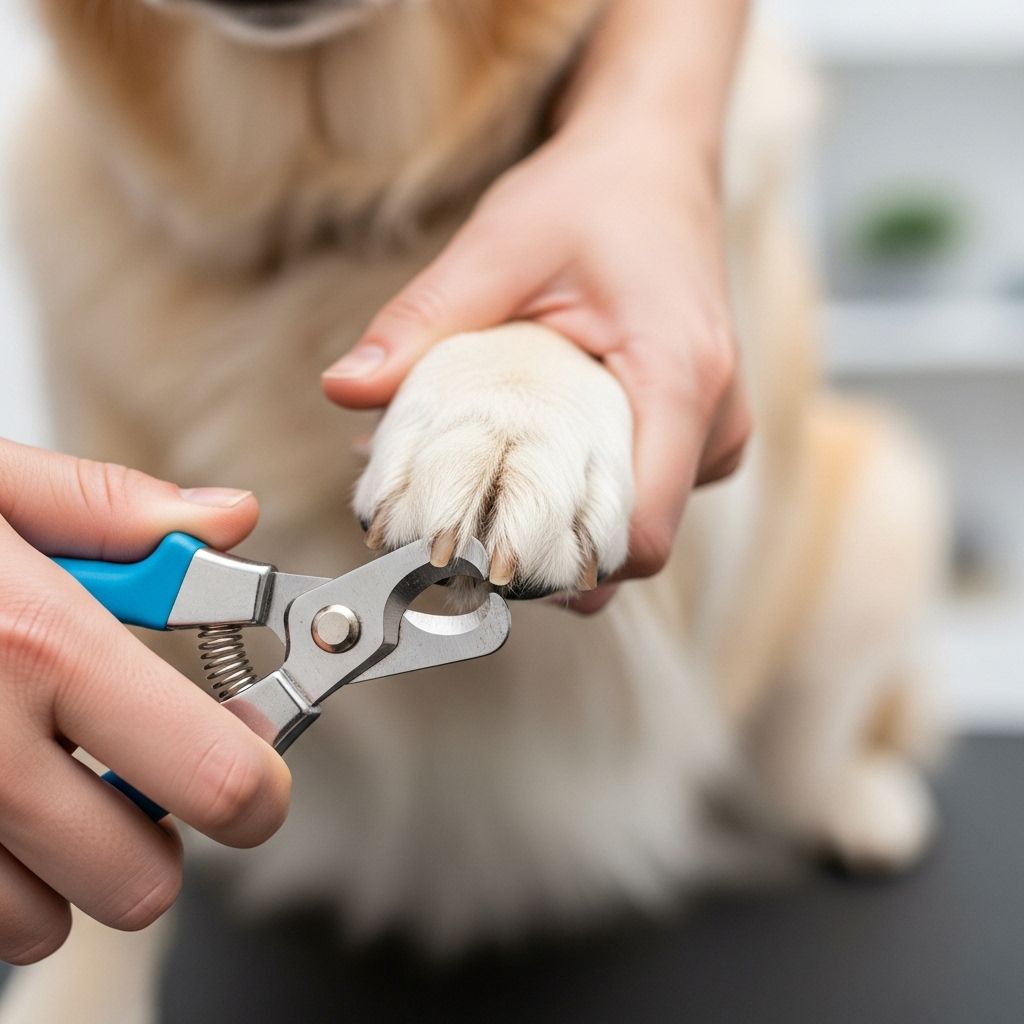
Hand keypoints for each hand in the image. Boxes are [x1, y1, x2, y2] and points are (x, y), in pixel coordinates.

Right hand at [0, 439, 290, 964]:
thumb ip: (110, 509)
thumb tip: (227, 522)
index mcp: (38, 644)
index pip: (217, 778)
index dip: (257, 780)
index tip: (252, 755)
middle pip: (145, 882)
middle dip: (160, 829)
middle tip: (132, 764)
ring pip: (49, 922)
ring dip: (64, 863)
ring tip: (31, 774)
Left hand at [322, 124, 749, 611]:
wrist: (654, 161)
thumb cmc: (593, 193)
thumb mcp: (499, 245)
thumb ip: (424, 321)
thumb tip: (344, 388)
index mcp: (680, 379)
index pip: (641, 536)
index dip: (560, 565)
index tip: (480, 549)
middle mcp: (716, 420)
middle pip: (630, 542)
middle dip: (545, 544)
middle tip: (464, 512)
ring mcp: (717, 431)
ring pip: (635, 522)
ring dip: (561, 515)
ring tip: (491, 471)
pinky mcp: (702, 431)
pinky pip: (643, 491)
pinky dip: (584, 487)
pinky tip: (536, 450)